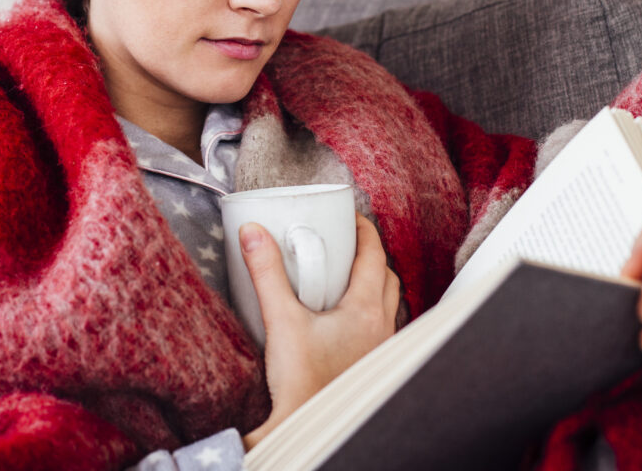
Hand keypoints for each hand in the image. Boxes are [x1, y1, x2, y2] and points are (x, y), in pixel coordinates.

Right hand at [241, 213, 400, 447]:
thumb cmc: (300, 381)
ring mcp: (379, 349)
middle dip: (371, 255)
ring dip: (374, 285)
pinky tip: (343, 318)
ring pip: (388, 304)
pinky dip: (368, 312)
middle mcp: (382, 328)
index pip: (375, 256)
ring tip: (345, 277)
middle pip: (387, 277)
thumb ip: (266, 272)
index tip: (352, 218)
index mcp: (367, 310)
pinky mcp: (369, 365)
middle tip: (347, 243)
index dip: (365, 231)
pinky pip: (380, 328)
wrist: (305, 425)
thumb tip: (252, 232)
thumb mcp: (280, 319)